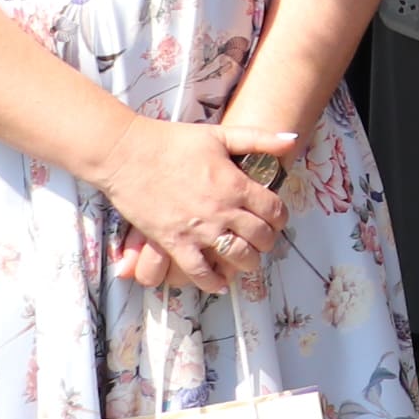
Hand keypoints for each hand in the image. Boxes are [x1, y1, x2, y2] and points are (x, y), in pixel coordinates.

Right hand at [91, 115, 297, 292]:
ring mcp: (198, 229)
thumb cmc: (173, 141)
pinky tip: (219, 284)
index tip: (276, 220)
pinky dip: (212, 282)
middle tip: (263, 242)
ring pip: (237, 256)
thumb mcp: (220, 135)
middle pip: (260, 236)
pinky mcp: (173, 242)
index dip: (280, 218)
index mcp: (235, 184)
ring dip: (248, 263)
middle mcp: (222, 210)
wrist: (126, 154)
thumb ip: (259, 139)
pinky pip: (198, 271)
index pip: (274, 210)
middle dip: (267, 242)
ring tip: (247, 262)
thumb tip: (291, 138)